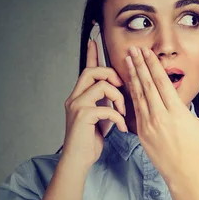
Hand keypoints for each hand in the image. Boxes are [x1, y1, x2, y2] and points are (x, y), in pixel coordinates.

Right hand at [61, 39, 127, 169]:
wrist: (79, 160)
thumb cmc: (91, 140)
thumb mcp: (102, 116)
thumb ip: (107, 102)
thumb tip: (121, 92)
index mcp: (80, 95)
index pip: (87, 69)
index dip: (92, 54)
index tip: (95, 39)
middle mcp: (75, 97)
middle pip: (92, 71)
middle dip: (112, 75)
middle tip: (122, 88)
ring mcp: (77, 105)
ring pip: (102, 86)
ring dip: (119, 97)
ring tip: (123, 113)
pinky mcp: (82, 116)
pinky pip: (106, 107)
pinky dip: (118, 117)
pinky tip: (122, 127)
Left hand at [125, 45, 198, 181]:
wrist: (183, 173)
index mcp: (177, 112)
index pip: (162, 82)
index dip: (153, 65)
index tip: (147, 52)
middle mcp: (160, 116)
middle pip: (147, 84)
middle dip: (140, 64)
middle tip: (133, 49)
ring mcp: (148, 124)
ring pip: (138, 94)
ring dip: (133, 76)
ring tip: (127, 60)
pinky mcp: (142, 132)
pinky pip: (136, 108)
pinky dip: (132, 93)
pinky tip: (129, 83)